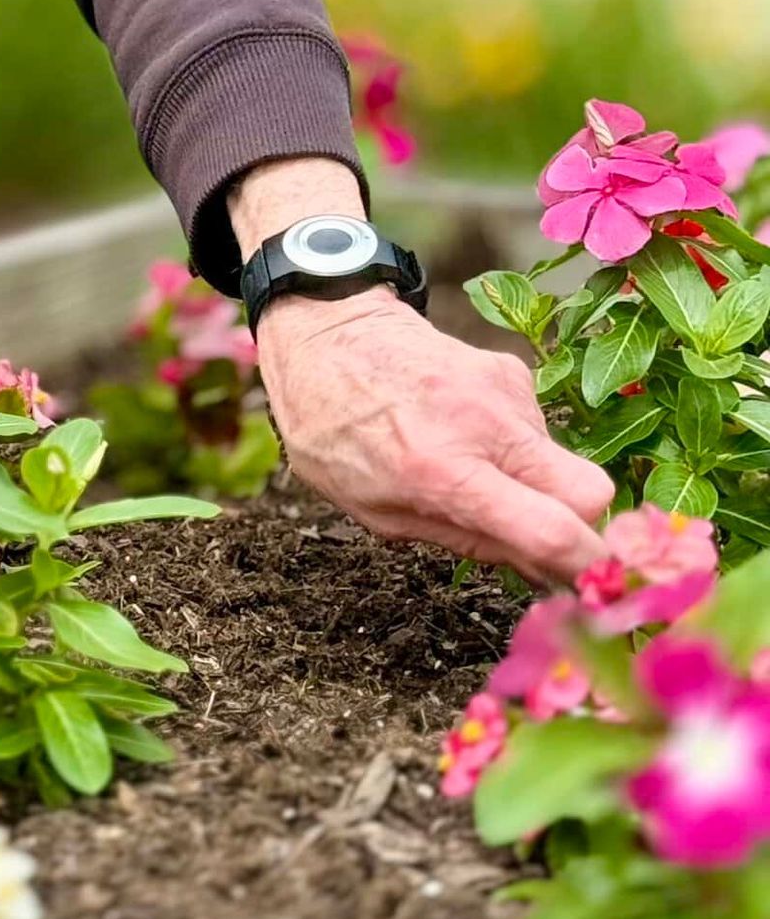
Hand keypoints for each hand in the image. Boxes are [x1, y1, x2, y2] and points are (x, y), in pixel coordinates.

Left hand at [257, 288, 615, 583]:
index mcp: (443, 473)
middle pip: (592, 491)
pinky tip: (465, 432)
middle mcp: (485, 427)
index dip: (587, 568)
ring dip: (533, 480)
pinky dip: (512, 444)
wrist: (323, 334)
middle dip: (584, 524)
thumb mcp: (378, 512)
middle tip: (544, 535)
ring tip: (470, 467)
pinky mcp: (511, 368)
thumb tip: (539, 568)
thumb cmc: (332, 431)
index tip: (595, 585)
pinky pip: (535, 427)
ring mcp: (504, 391)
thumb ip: (463, 541)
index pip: (551, 530)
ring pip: (561, 459)